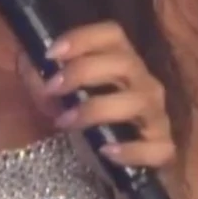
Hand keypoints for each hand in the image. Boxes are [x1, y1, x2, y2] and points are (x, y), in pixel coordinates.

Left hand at [19, 21, 176, 183]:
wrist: (100, 164)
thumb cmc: (75, 117)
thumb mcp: (47, 91)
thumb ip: (36, 75)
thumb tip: (35, 71)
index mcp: (117, 60)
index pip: (112, 34)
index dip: (83, 38)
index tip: (51, 54)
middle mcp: (142, 82)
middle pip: (125, 62)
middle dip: (83, 72)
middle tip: (52, 89)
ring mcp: (156, 115)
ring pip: (138, 101)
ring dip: (96, 109)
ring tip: (65, 122)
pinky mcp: (162, 148)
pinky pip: (157, 148)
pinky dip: (131, 150)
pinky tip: (105, 151)